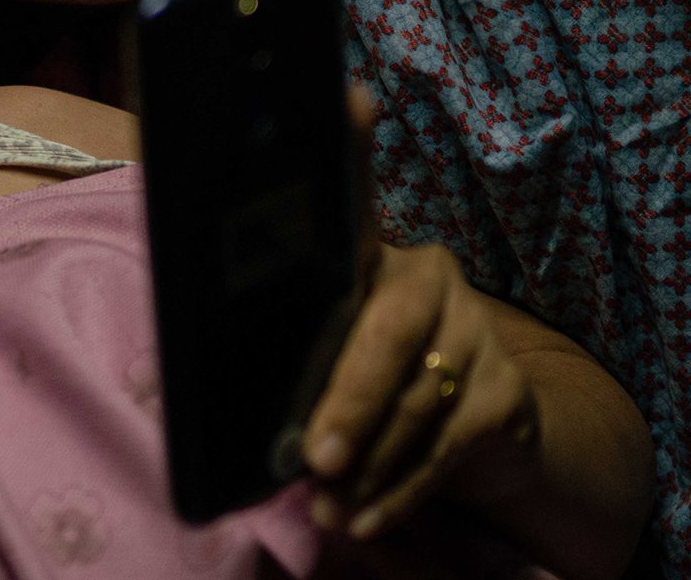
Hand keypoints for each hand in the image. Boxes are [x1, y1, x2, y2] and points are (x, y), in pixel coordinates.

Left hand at [301, 241, 541, 539]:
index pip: (345, 257)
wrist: (480, 422)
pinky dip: (402, 491)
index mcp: (374, 256)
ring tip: (330, 509)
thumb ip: (310, 375)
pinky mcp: (507, 389)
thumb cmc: (375, 381)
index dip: (319, 286)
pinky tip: (368, 519)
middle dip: (351, 403)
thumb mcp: (338, 362)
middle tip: (317, 461)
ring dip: (369, 467)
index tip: (279, 318)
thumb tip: (268, 439)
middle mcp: (432, 278)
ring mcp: (477, 330)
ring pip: (418, 402)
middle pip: (392, 336)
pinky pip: (446, 447)